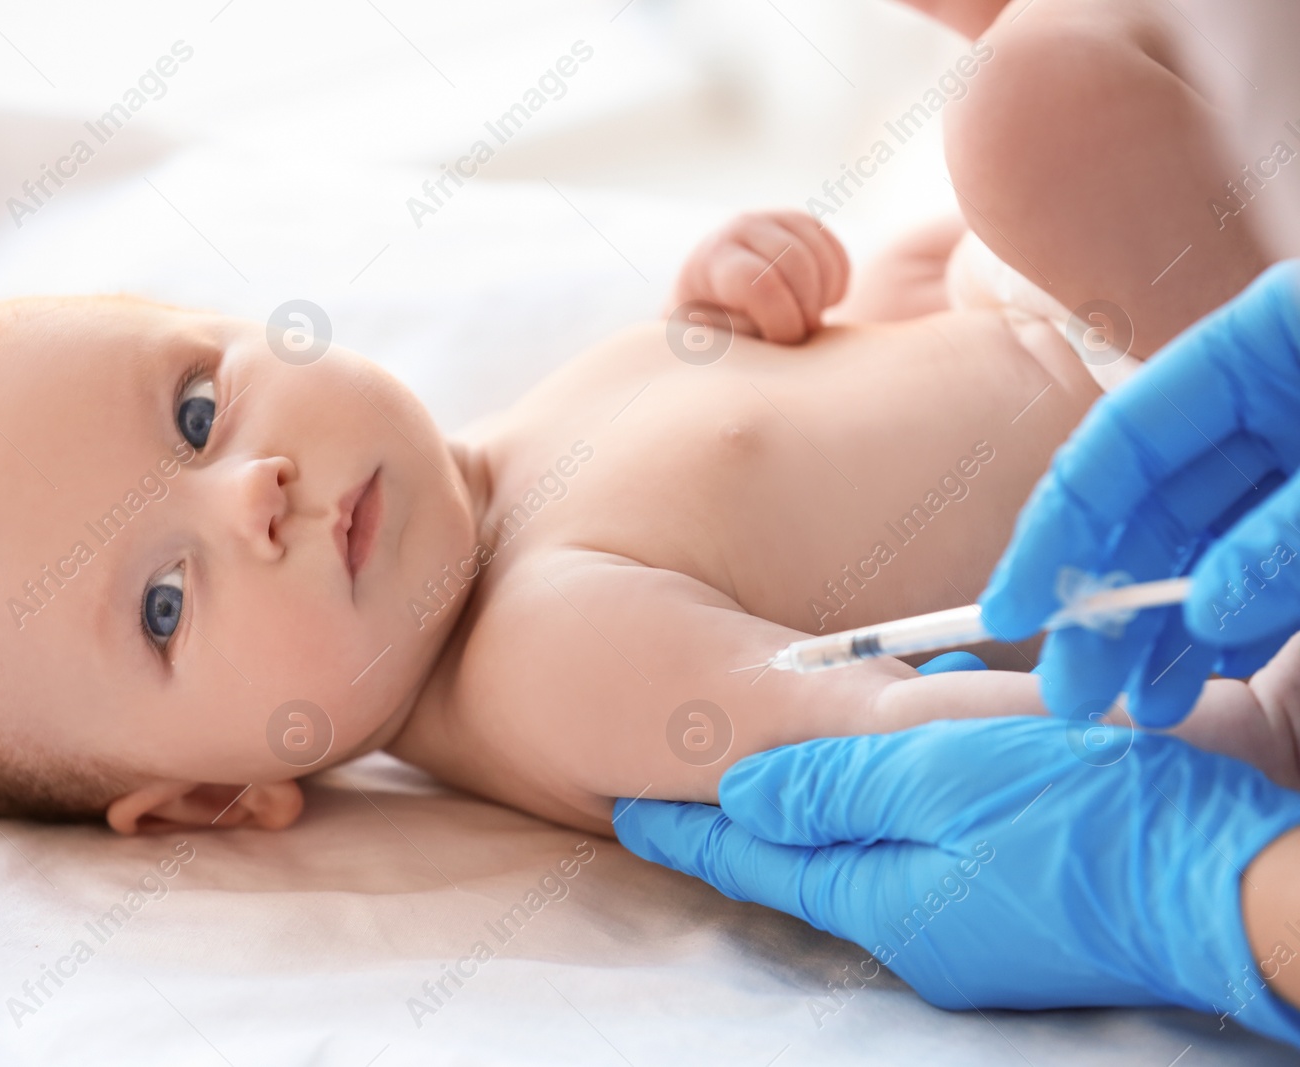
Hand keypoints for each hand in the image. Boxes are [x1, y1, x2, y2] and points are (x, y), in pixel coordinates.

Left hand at [614, 717, 1299, 1045]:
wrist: (1233, 887)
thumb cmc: (1085, 822)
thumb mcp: (940, 782)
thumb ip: (834, 788)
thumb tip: (741, 796)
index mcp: (882, 900)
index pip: (755, 863)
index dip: (686, 830)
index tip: (625, 808)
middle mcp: (918, 929)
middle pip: (812, 855)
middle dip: (765, 801)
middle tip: (708, 756)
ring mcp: (973, 928)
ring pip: (882, 837)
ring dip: (853, 776)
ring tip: (840, 706)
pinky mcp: (1021, 907)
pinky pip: (941, 840)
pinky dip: (923, 784)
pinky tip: (945, 724)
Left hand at [669, 211, 849, 343]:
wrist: (717, 303)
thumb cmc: (716, 330)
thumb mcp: (716, 340)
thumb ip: (745, 335)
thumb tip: (780, 330)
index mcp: (712, 259)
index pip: (758, 282)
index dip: (782, 319)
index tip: (782, 342)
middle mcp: (742, 228)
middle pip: (796, 261)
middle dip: (807, 308)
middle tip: (801, 336)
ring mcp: (776, 220)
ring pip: (821, 257)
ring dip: (822, 300)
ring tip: (805, 323)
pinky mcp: (806, 226)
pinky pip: (838, 258)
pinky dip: (836, 289)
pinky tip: (816, 306)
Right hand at [978, 262, 1299, 725]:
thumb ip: (1284, 539)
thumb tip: (1199, 618)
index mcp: (1260, 343)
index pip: (1117, 444)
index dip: (1056, 530)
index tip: (1012, 612)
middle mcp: (1269, 392)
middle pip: (1153, 504)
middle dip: (1110, 601)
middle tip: (1076, 690)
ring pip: (1207, 544)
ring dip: (1170, 629)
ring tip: (1142, 706)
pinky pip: (1267, 562)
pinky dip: (1237, 622)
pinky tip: (1201, 675)